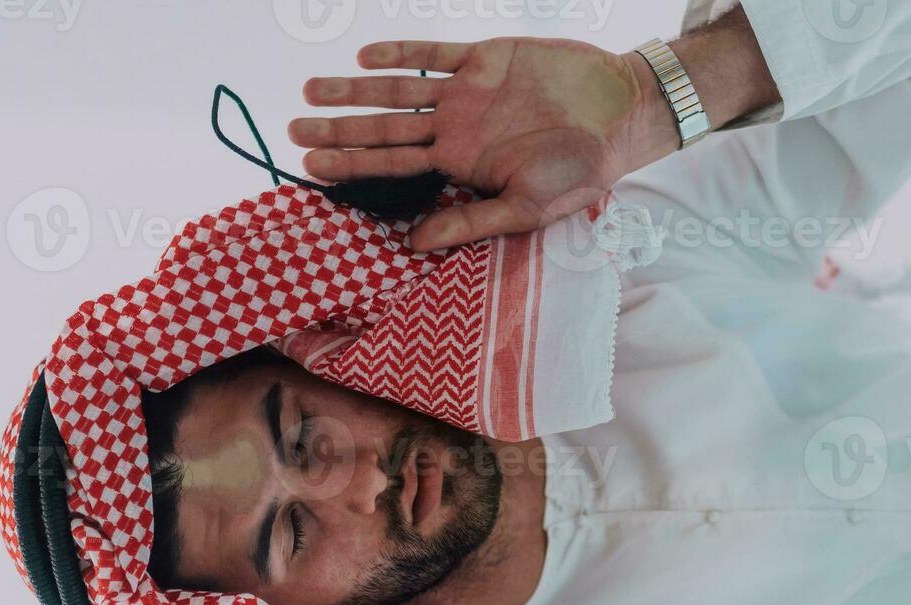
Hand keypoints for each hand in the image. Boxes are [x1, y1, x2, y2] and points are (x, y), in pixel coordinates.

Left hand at [289, 39, 680, 249]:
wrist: (618, 114)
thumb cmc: (581, 171)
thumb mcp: (526, 209)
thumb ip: (469, 221)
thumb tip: (413, 244)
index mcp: (461, 166)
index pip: (394, 168)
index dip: (352, 166)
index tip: (310, 168)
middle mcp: (455, 129)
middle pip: (384, 129)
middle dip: (338, 130)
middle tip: (293, 130)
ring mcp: (466, 92)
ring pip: (397, 91)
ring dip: (354, 91)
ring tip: (310, 91)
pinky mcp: (483, 58)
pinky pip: (433, 53)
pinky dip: (402, 54)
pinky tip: (366, 57)